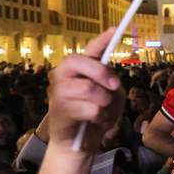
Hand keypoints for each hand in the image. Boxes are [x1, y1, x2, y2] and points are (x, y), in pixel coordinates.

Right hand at [47, 30, 123, 152]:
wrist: (78, 143)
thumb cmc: (95, 115)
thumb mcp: (110, 96)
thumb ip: (110, 83)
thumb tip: (110, 81)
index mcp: (78, 68)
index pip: (90, 50)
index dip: (102, 40)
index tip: (115, 30)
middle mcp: (63, 74)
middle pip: (85, 64)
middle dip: (104, 74)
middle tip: (114, 87)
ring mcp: (58, 90)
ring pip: (91, 89)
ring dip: (104, 103)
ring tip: (101, 111)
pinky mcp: (59, 109)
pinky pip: (91, 109)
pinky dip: (100, 117)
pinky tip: (93, 121)